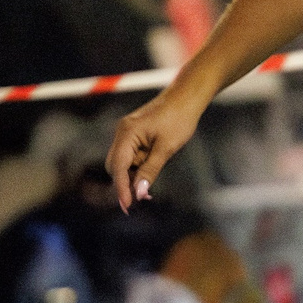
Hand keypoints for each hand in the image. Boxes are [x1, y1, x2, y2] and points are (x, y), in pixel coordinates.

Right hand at [105, 87, 208, 211]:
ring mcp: (127, 133)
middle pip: (116, 166)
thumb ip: (150, 170)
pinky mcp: (134, 134)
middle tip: (143, 200)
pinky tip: (150, 174)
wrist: (186, 97)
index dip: (121, 188)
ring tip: (150, 190)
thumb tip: (139, 193)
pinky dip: (139, 166)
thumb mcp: (167, 148)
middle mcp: (122, 133)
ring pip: (124, 162)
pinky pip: (131, 155)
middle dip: (126, 183)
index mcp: (127, 133)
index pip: (119, 167)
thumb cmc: (180, 119)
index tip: (127, 206)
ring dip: (134, 176)